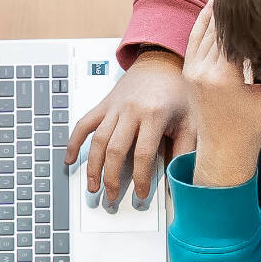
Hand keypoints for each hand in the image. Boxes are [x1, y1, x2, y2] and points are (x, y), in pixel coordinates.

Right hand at [64, 47, 194, 207]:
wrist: (161, 64)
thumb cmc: (177, 93)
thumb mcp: (190, 121)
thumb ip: (185, 151)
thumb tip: (180, 180)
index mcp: (155, 115)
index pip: (143, 154)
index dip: (141, 178)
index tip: (141, 195)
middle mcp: (131, 111)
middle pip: (115, 150)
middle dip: (111, 178)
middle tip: (111, 197)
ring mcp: (114, 108)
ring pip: (97, 141)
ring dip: (92, 167)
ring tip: (93, 187)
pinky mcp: (103, 105)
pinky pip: (84, 125)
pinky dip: (73, 142)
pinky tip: (69, 160)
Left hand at [180, 6, 260, 188]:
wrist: (222, 151)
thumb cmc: (253, 129)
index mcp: (223, 77)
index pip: (234, 33)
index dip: (249, 13)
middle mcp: (203, 70)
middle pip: (219, 28)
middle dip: (235, 8)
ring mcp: (192, 70)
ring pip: (205, 31)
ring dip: (219, 12)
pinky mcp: (188, 71)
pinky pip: (194, 39)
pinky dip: (203, 22)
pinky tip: (214, 5)